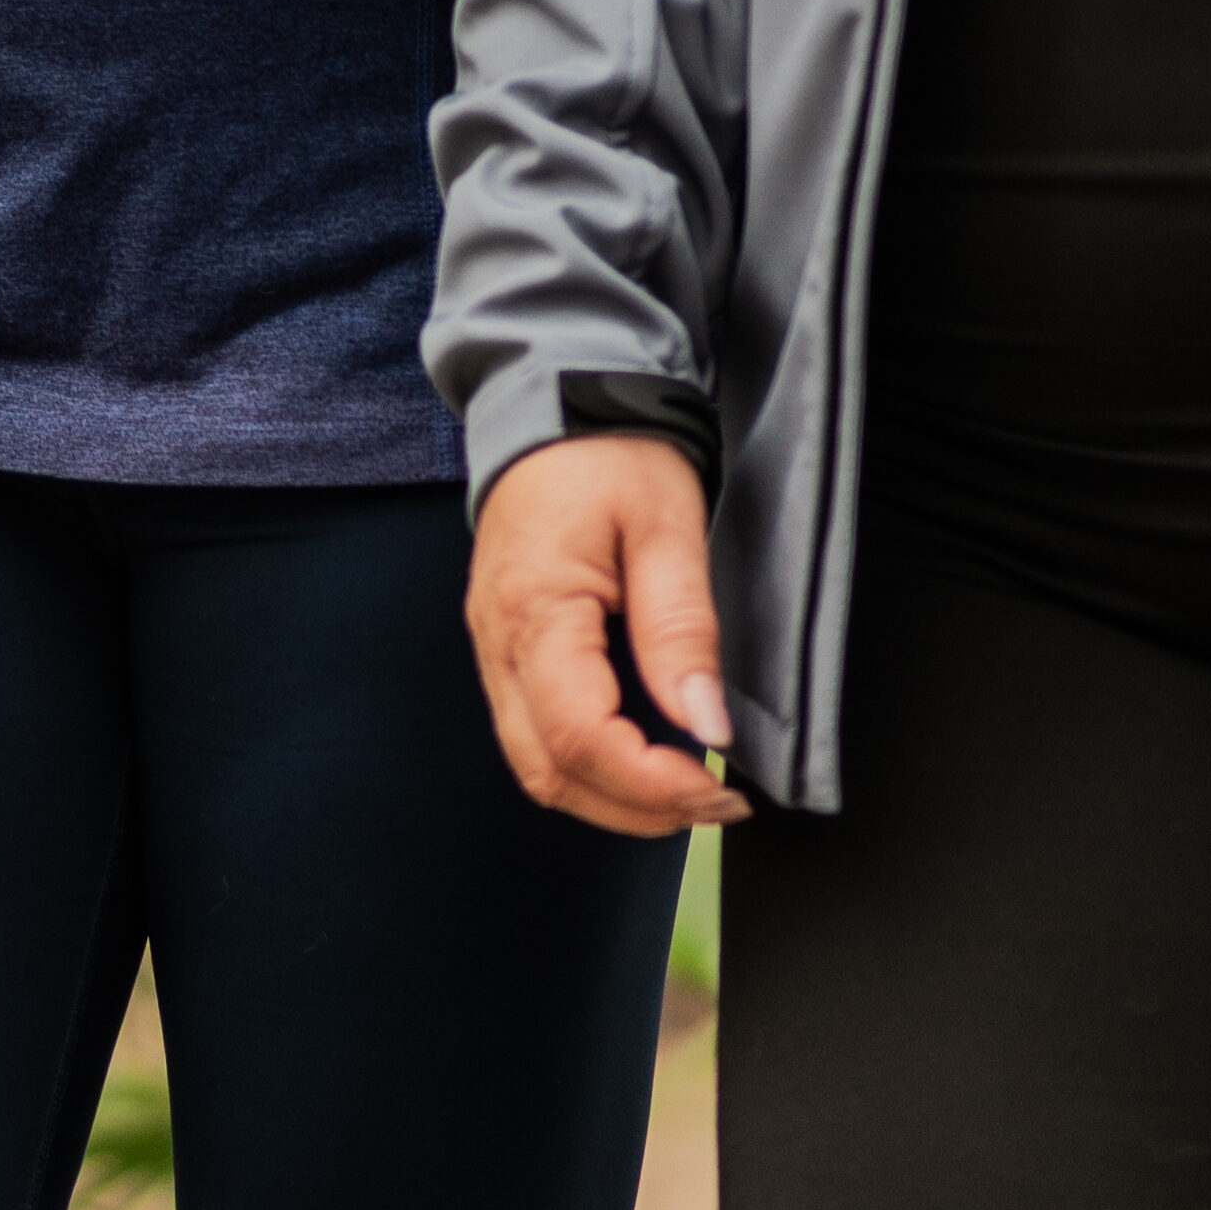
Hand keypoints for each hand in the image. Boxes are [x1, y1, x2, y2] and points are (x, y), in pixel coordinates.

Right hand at [468, 434, 745, 834]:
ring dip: (611, 797)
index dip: (649, 784)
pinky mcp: (504, 646)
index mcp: (535, 611)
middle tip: (714, 804)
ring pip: (536, 764)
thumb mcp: (666, 525)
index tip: (716, 789)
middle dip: (633, 810)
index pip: (580, 737)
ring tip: (687, 791)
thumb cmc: (609, 450)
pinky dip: (590, 765)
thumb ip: (681, 628)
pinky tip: (645, 756)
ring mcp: (494, 648)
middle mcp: (499, 642)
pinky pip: (533, 732)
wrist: (553, 399)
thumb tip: (705, 727)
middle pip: (549, 772)